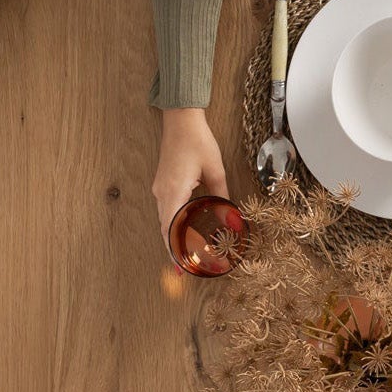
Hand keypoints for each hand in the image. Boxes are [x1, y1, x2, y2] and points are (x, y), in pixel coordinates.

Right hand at [153, 108, 227, 257]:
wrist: (181, 120)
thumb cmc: (198, 142)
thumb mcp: (216, 171)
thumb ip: (222, 197)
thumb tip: (232, 218)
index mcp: (174, 192)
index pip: (171, 229)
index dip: (175, 251)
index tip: (181, 268)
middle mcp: (162, 193)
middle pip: (165, 229)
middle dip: (173, 251)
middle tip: (183, 270)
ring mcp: (160, 188)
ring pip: (164, 221)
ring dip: (172, 238)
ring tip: (184, 255)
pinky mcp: (162, 184)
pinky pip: (166, 210)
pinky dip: (172, 224)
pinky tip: (182, 232)